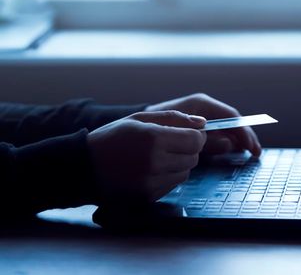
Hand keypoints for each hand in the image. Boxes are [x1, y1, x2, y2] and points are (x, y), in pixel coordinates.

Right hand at [88, 110, 206, 204]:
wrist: (83, 168)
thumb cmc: (112, 138)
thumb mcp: (140, 119)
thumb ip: (174, 118)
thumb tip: (203, 123)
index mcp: (154, 139)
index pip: (196, 140)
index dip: (196, 135)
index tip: (187, 133)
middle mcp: (155, 162)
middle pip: (193, 157)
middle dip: (187, 149)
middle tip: (169, 144)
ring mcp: (152, 182)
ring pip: (186, 172)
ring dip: (179, 164)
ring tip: (157, 157)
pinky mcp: (149, 196)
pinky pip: (173, 185)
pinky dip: (168, 176)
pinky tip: (150, 170)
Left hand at [146, 93, 261, 156]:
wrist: (134, 127)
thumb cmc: (153, 127)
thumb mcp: (179, 133)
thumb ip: (204, 139)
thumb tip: (228, 144)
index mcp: (201, 105)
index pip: (230, 116)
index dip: (243, 131)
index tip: (251, 146)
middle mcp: (204, 110)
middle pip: (232, 122)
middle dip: (245, 137)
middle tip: (256, 153)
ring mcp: (201, 118)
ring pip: (227, 129)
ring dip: (238, 140)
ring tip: (249, 153)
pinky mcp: (197, 128)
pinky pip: (218, 134)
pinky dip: (228, 143)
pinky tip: (234, 151)